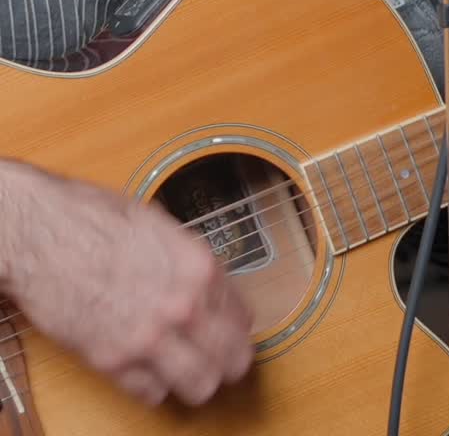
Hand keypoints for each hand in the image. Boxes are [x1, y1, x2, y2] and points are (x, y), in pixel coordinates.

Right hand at [0, 161, 253, 406]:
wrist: (41, 235)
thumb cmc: (93, 218)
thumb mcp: (159, 225)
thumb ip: (189, 261)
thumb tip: (210, 284)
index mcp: (198, 266)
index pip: (243, 316)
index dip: (238, 323)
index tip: (232, 327)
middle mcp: (181, 306)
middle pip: (233, 359)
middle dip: (230, 360)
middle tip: (223, 358)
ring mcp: (148, 338)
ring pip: (200, 386)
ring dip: (198, 380)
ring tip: (189, 369)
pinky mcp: (113, 362)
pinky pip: (152, 394)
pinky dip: (155, 386)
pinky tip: (150, 368)